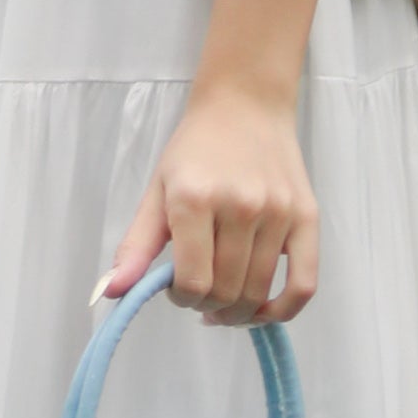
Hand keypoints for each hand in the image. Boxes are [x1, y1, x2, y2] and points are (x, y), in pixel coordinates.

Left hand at [103, 85, 317, 324]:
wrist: (245, 104)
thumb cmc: (196, 150)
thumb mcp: (157, 191)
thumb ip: (135, 246)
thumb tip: (111, 293)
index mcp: (194, 199)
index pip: (193, 283)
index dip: (182, 299)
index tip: (177, 288)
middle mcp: (240, 206)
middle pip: (225, 292)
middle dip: (207, 306)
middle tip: (200, 296)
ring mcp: (278, 212)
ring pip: (258, 292)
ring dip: (237, 312)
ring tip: (224, 303)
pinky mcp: (307, 217)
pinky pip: (304, 285)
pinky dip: (283, 310)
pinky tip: (263, 311)